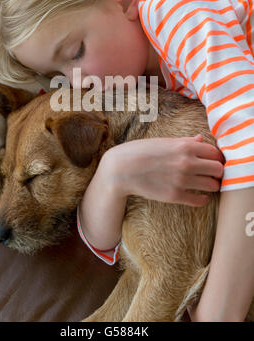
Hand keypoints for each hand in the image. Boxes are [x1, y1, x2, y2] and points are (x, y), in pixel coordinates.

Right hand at [105, 134, 224, 206]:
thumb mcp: (163, 141)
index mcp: (184, 146)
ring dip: (212, 185)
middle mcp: (187, 163)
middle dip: (217, 172)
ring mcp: (182, 180)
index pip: (215, 152)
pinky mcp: (175, 196)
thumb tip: (200, 139)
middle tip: (212, 174)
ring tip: (206, 184)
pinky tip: (199, 196)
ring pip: (213, 186)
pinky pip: (200, 201)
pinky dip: (203, 199)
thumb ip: (185, 141)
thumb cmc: (140, 151)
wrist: (121, 169)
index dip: (216, 157)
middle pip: (219, 169)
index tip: (213, 161)